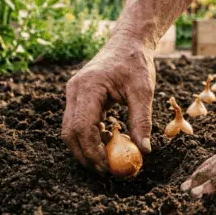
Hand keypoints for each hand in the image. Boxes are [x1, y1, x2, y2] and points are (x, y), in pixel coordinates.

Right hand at [62, 35, 154, 172]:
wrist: (128, 43)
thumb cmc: (136, 64)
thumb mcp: (143, 91)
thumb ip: (142, 121)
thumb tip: (145, 150)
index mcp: (88, 87)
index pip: (82, 127)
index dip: (92, 151)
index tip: (107, 167)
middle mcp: (75, 90)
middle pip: (70, 132)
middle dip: (85, 155)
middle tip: (104, 171)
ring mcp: (73, 93)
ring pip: (70, 129)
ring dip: (86, 147)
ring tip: (107, 159)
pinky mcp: (78, 97)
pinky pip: (78, 122)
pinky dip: (89, 136)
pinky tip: (107, 141)